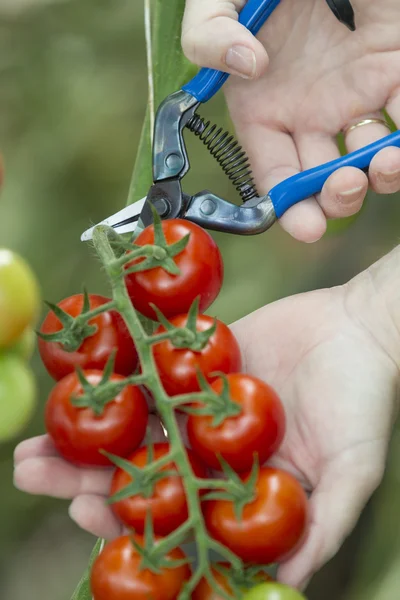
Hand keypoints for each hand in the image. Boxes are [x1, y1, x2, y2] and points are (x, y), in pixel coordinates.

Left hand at [13, 245, 399, 588]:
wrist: (357, 329)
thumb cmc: (363, 401)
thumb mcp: (354, 470)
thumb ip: (324, 525)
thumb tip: (283, 585)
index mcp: (241, 487)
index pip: (178, 516)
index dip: (131, 523)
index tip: (87, 514)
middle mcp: (213, 452)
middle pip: (141, 474)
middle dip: (85, 479)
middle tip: (32, 474)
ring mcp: (200, 407)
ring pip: (134, 427)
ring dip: (82, 437)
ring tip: (30, 444)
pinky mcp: (196, 364)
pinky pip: (150, 374)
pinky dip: (114, 381)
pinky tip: (74, 384)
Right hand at [181, 0, 399, 240]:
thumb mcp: (217, 1)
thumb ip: (208, 36)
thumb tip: (249, 67)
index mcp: (263, 109)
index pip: (276, 174)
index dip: (289, 207)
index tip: (307, 227)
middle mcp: (310, 112)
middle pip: (326, 179)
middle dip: (338, 198)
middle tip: (346, 184)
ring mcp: (355, 93)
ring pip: (372, 154)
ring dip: (382, 172)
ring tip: (386, 160)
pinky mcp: (395, 67)